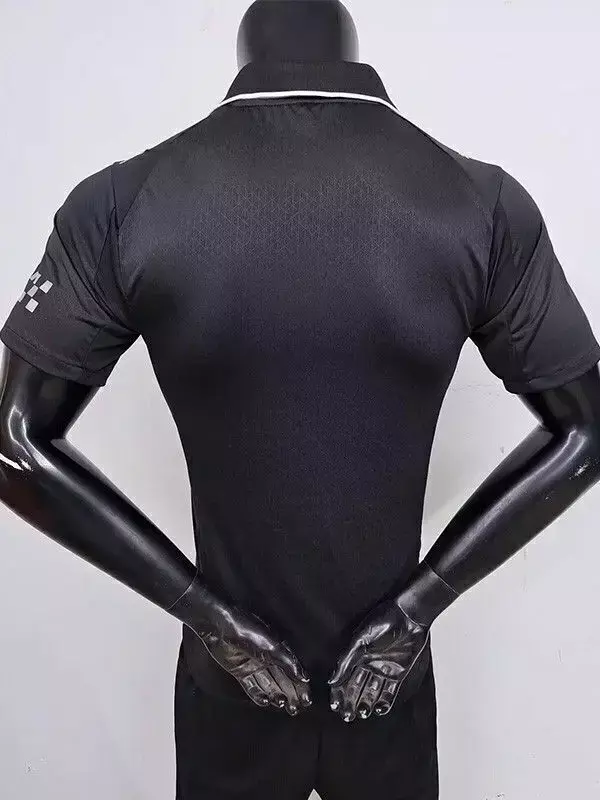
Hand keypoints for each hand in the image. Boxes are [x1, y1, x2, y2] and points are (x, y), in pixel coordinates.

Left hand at [198, 604, 311, 715]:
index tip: (306, 699)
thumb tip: (303, 676)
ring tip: (284, 706)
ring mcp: (254, 666)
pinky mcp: (241, 671)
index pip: (293, 671)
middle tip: (297, 709)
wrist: (219, 628)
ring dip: (277, 696)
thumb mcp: (270, 647)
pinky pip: (252, 687)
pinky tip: (265, 702)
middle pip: (282, 680)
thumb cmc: (245, 630)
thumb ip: (287, 663)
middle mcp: (267, 658)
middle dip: (291, 694)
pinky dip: (259, 696)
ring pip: (269, 685)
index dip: (301, 686)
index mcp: (278, 650)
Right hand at [327, 599, 429, 722]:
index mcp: (357, 655)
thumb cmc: (383, 620)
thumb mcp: (361, 640)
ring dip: (366, 703)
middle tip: (347, 716)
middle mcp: (369, 664)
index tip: (334, 706)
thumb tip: (332, 680)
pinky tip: (379, 709)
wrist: (409, 615)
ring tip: (362, 714)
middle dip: (351, 702)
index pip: (344, 678)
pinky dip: (385, 701)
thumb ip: (347, 661)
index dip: (338, 693)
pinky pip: (390, 691)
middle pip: (357, 688)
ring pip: (372, 692)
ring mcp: (383, 669)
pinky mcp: (398, 673)